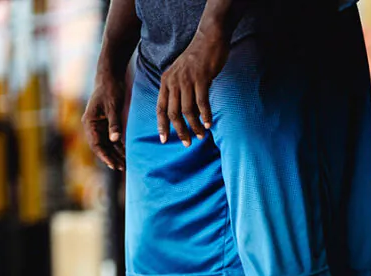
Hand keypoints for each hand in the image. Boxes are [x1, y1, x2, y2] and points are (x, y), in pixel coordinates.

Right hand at [82, 75, 126, 170]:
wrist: (110, 76)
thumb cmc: (110, 89)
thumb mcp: (113, 107)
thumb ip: (114, 124)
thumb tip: (115, 140)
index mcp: (90, 122)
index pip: (96, 144)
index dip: (105, 156)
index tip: (113, 165)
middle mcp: (92, 125)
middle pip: (101, 146)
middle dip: (111, 157)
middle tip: (122, 168)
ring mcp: (99, 125)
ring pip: (107, 144)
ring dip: (115, 153)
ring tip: (125, 165)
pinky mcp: (106, 122)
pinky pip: (112, 138)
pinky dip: (118, 145)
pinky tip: (125, 153)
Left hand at [157, 31, 229, 145]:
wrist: (209, 38)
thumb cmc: (197, 58)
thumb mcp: (182, 73)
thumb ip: (180, 90)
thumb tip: (186, 114)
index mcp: (166, 81)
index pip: (160, 108)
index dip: (161, 125)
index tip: (164, 139)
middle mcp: (173, 81)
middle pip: (173, 113)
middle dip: (179, 131)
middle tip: (187, 143)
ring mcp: (186, 80)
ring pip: (187, 110)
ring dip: (195, 126)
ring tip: (201, 135)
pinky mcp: (200, 78)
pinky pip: (202, 102)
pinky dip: (206, 115)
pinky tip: (210, 123)